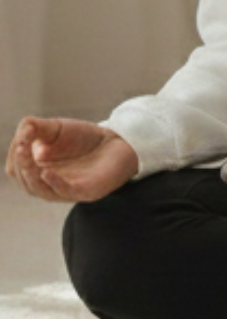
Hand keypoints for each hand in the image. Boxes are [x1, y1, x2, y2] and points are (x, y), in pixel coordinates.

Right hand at [5, 117, 138, 202]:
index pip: (17, 169)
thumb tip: (23, 131)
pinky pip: (65, 192)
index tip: (22, 138)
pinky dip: (54, 183)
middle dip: (21, 164)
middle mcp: (50, 184)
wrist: (119, 141)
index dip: (15, 156)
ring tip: (28, 157)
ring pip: (40, 190)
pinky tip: (46, 172)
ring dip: (30, 175)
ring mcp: (68, 189)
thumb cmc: (84, 138)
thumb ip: (35, 127)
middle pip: (26, 181)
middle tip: (22, 146)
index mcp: (39, 171)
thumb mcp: (55, 128)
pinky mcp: (86, 191)